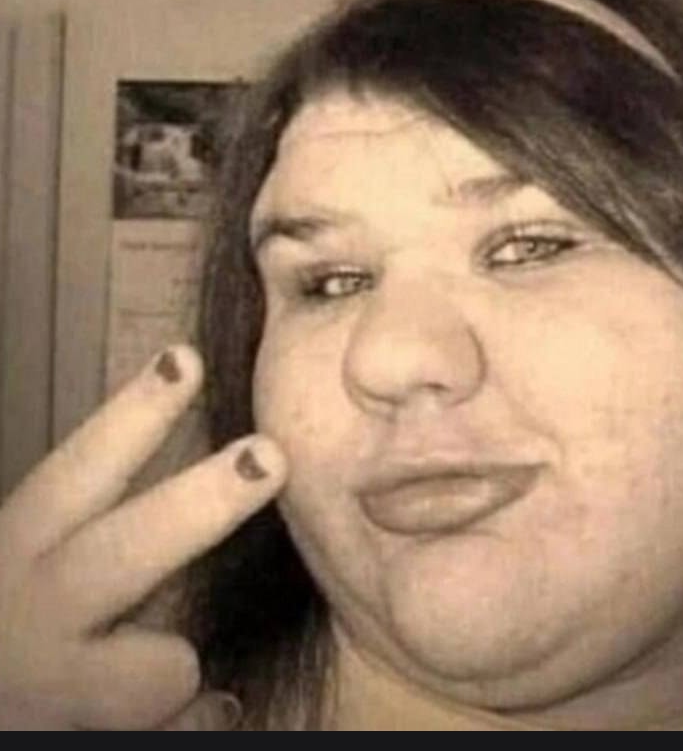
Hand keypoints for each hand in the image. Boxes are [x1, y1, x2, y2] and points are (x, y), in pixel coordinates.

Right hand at [0, 346, 286, 729]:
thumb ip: (95, 521)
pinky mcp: (82, 740)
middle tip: (270, 457)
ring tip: (179, 666)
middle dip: (198, 505)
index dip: (132, 416)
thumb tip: (187, 417)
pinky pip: (172, 732)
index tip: (185, 357)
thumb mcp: (35, 563)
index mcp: (18, 552)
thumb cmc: (18, 631)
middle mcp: (30, 616)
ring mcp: (54, 692)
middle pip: (119, 555)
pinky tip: (202, 717)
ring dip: (174, 667)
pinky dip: (192, 726)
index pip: (79, 472)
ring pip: (149, 675)